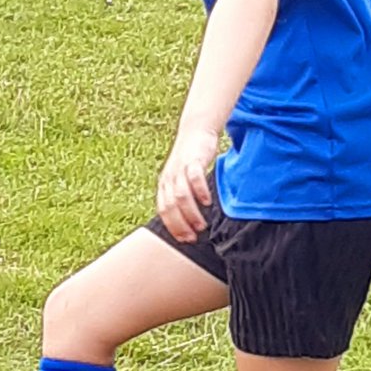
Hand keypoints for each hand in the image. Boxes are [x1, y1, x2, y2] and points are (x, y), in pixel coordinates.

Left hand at [156, 125, 218, 242]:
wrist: (195, 131)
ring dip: (191, 213)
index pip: (163, 211)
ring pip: (181, 196)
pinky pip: (194, 178)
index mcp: (164, 185)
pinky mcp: (192, 161)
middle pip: (170, 207)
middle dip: (181, 225)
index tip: (184, 239)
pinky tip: (207, 202)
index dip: (173, 227)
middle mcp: (169, 178)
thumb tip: (186, 220)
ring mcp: (179, 169)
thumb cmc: (190, 159)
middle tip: (193, 237)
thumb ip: (181, 196)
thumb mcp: (180, 179)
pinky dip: (200, 192)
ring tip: (201, 225)